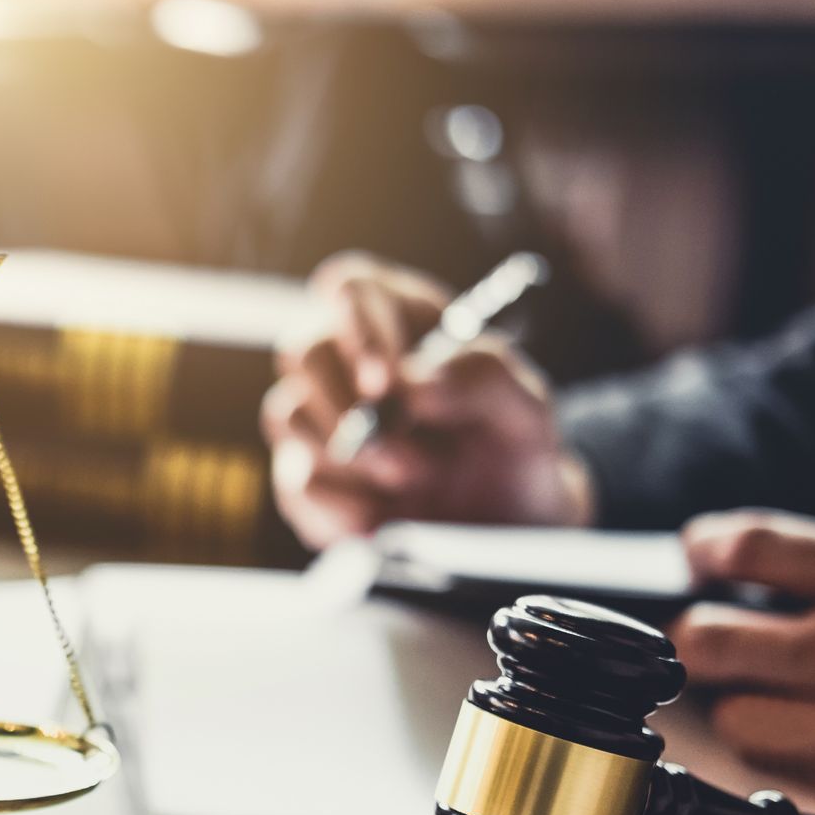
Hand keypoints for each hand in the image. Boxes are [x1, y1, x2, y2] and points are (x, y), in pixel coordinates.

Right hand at [263, 251, 591, 549]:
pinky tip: (382, 518)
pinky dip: (338, 505)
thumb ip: (485, 377)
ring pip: (287, 413)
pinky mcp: (308, 480)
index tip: (385, 380)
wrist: (502, 527)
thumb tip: (416, 381)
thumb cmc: (513, 451)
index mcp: (402, 320)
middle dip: (346, 403)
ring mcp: (322, 421)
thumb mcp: (527, 410)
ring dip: (349, 457)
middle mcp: (350, 363)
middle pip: (302, 348)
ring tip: (411, 480)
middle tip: (401, 450)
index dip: (358, 327)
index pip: (351, 287)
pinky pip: (294, 482)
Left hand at [672, 510, 814, 814]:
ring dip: (741, 701)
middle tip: (710, 630)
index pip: (751, 548)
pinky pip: (784, 767)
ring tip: (771, 689)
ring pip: (733, 718)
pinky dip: (785, 746)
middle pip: (709, 640)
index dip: (706, 548)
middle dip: (698, 634)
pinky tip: (813, 728)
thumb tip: (772, 563)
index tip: (701, 554)